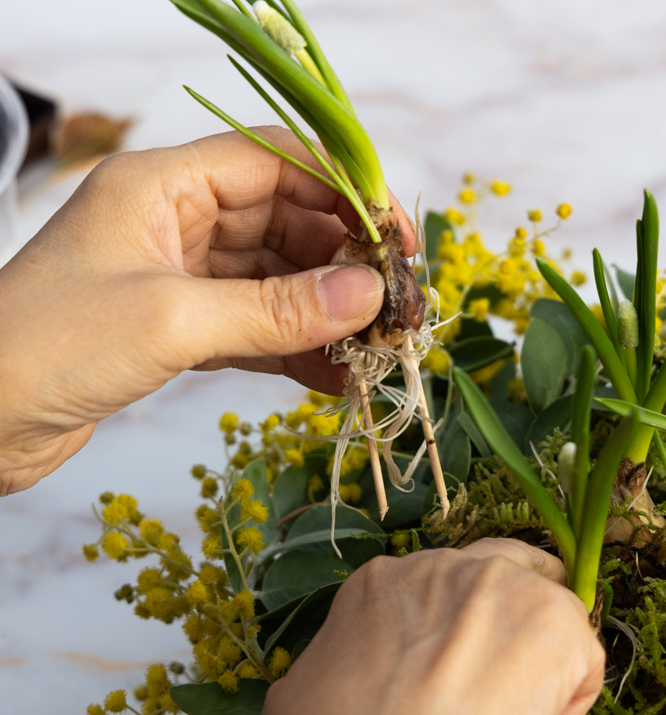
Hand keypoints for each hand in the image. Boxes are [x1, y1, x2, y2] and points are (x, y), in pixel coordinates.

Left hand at [0, 128, 414, 494]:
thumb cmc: (46, 347)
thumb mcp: (172, 319)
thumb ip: (275, 309)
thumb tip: (367, 296)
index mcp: (164, 184)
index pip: (277, 162)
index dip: (345, 191)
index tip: (395, 237)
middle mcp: (178, 222)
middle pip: (287, 222)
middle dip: (343, 262)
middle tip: (395, 304)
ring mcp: (183, 278)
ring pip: (277, 282)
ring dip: (326, 313)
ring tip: (376, 348)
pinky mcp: (182, 330)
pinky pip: (257, 330)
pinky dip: (295, 351)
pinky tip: (334, 378)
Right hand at [259, 538, 603, 714]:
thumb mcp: (299, 698)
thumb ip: (332, 670)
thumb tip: (335, 688)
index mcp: (382, 584)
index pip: (433, 589)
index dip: (444, 634)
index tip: (444, 678)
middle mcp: (445, 567)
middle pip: (500, 568)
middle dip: (508, 614)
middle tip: (500, 677)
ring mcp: (504, 584)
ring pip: (545, 611)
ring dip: (538, 661)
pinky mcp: (556, 619)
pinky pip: (578, 663)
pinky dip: (563, 708)